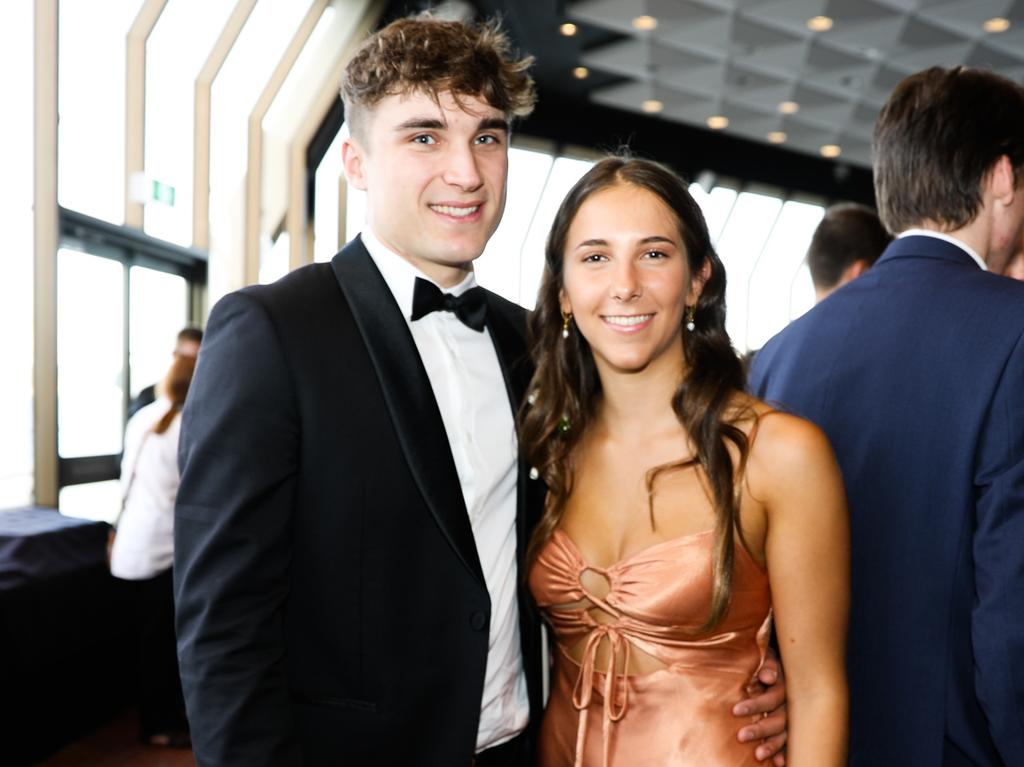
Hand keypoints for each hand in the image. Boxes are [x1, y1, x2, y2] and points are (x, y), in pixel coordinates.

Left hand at [733, 647, 787, 764]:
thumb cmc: (767, 661)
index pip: (770, 699)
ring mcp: (791, 718)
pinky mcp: (791, 728)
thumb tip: (767, 677)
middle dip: (759, 729)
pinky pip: (790, 743)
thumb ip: (768, 665)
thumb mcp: (768, 657)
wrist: (787, 663)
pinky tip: (778, 763)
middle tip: (741, 736)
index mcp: (783, 687)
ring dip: (771, 745)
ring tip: (758, 755)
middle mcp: (789, 704)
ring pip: (784, 734)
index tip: (735, 711)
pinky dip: (783, 753)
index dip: (754, 705)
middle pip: (777, 720)